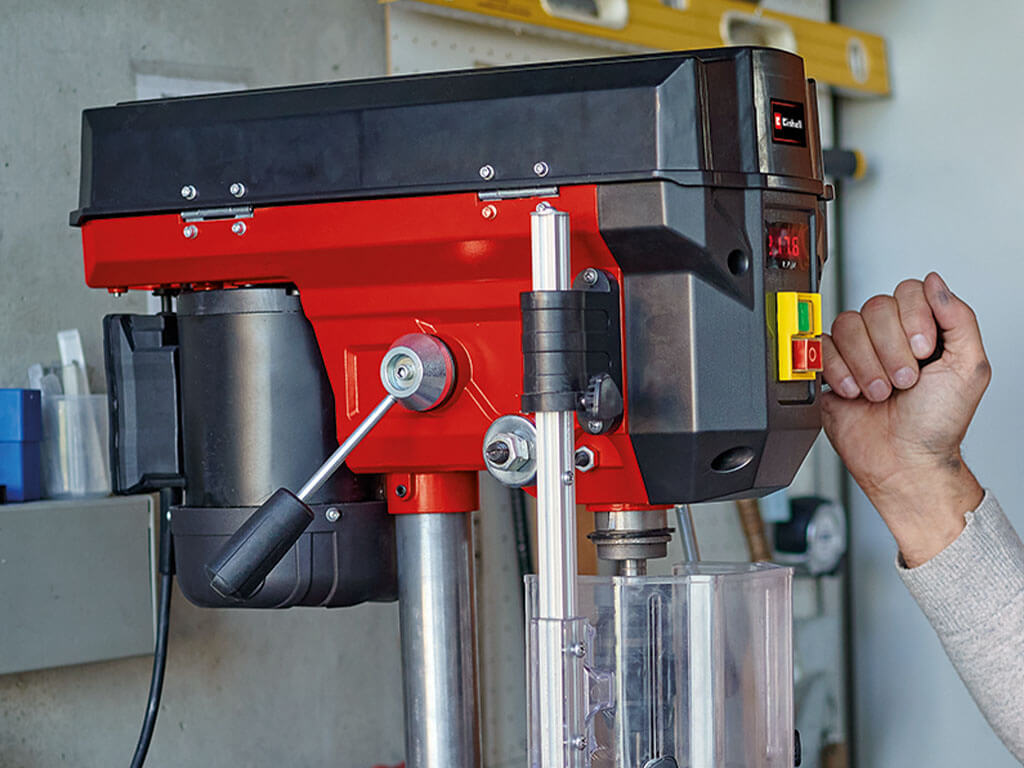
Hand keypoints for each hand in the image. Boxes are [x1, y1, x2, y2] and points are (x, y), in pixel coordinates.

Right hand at [821, 273, 990, 565]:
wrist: (903, 462)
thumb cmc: (937, 425)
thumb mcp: (970, 368)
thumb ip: (959, 318)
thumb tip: (937, 282)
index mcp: (925, 330)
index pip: (910, 291)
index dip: (914, 318)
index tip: (925, 353)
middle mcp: (890, 336)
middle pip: (876, 305)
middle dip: (891, 349)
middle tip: (904, 381)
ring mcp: (859, 350)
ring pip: (848, 324)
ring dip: (866, 364)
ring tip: (879, 392)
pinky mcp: (831, 368)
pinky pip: (822, 347)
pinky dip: (840, 372)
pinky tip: (855, 393)